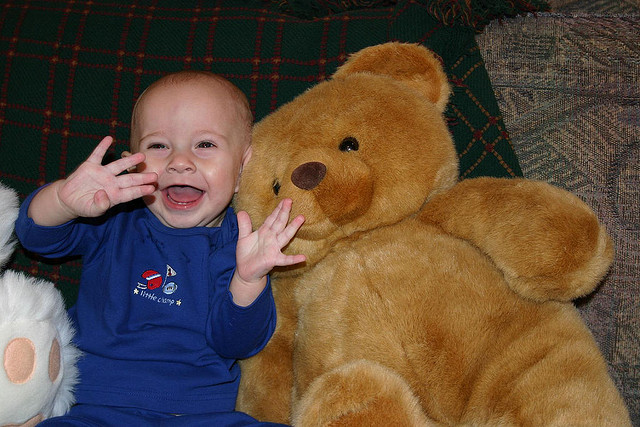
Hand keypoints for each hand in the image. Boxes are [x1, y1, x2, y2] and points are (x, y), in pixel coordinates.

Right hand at [35, 136, 156, 224]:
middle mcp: (112, 183)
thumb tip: (104, 195)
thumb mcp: (91, 210)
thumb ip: (99, 205)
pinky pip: (97, 155)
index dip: (141, 190)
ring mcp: (102, 173)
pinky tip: (109, 138)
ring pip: (118, 165)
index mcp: (114, 195)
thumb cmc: (84, 206)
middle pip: (130, 179)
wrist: (69, 199)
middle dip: (142, 177)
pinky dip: (102, 147)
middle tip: (155, 175)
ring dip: (129, 160)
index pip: (130, 193)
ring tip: (141, 155)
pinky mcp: (90, 166)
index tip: (152, 188)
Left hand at [231, 199, 305, 305]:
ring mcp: (274, 249)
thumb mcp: (243, 238)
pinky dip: (294, 259)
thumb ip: (244, 225)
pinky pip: (285, 260)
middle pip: (279, 223)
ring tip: (301, 218)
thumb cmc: (247, 254)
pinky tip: (303, 258)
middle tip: (290, 200)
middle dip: (284, 212)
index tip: (285, 199)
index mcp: (264, 232)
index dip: (278, 209)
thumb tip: (241, 211)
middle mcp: (271, 238)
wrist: (245, 271)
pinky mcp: (273, 260)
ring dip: (293, 227)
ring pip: (285, 236)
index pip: (272, 218)